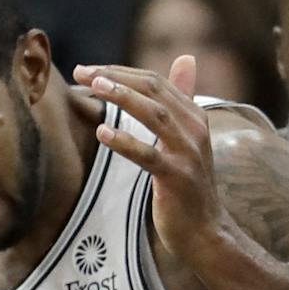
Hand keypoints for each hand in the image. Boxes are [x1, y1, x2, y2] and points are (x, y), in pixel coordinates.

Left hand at [74, 56, 226, 259]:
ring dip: (122, 98)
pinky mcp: (178, 178)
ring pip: (155, 115)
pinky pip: (149, 155)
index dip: (120, 71)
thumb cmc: (189, 185)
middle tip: (82, 72)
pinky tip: (102, 134)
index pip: (155, 81)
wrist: (205, 231)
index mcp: (194, 115)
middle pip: (153, 90)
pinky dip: (126, 142)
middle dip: (116, 77)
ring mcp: (188, 153)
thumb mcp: (188, 137)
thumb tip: (186, 58)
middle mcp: (194, 128)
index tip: (88, 70)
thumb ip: (182, 98)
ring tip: (93, 88)